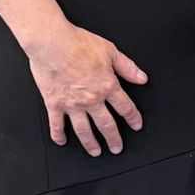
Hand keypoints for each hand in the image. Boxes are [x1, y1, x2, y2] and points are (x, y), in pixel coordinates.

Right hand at [26, 24, 146, 155]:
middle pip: (106, 124)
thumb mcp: (110, 51)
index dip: (133, 118)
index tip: (136, 125)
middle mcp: (91, 99)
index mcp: (107, 86)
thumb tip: (141, 78)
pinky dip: (58, 135)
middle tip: (117, 148)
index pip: (125, 107)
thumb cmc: (78, 43)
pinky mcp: (54, 104)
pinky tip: (62, 141)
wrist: (52, 43)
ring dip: (91, 143)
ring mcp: (72, 104)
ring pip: (84, 130)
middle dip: (114, 138)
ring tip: (96, 151)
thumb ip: (127, 67)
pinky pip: (57, 124)